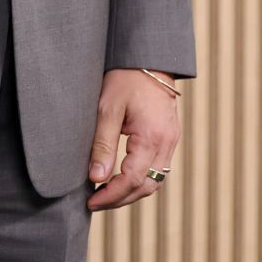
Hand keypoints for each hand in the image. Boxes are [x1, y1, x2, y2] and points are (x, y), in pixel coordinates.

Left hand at [85, 69, 179, 211]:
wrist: (147, 58)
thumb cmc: (125, 78)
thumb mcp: (107, 108)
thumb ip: (103, 145)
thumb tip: (96, 179)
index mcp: (152, 137)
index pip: (133, 180)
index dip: (111, 195)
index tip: (90, 201)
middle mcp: (167, 143)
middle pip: (147, 186)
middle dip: (120, 199)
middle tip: (95, 203)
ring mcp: (171, 141)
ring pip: (155, 180)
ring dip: (131, 191)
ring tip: (105, 195)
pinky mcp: (169, 137)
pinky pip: (158, 168)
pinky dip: (140, 179)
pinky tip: (121, 179)